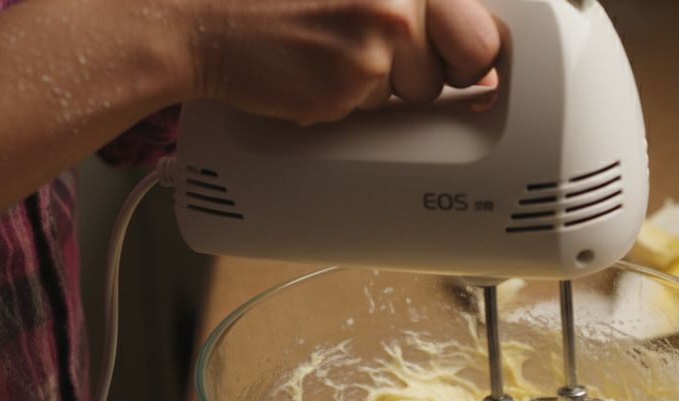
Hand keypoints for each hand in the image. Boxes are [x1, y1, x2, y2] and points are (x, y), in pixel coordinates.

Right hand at [174, 0, 501, 124]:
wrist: (197, 18)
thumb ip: (406, 3)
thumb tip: (477, 54)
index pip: (481, 29)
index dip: (472, 50)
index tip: (465, 60)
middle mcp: (396, 0)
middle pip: (460, 64)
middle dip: (432, 66)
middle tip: (385, 53)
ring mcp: (374, 44)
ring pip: (414, 92)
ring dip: (380, 83)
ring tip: (327, 49)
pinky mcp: (346, 87)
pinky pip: (371, 112)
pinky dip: (344, 99)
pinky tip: (310, 69)